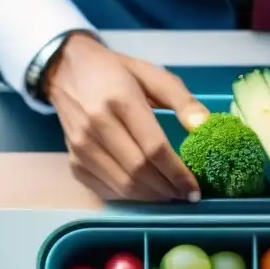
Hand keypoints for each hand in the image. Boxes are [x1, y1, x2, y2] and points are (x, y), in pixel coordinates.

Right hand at [45, 33, 207, 200]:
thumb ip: (182, 101)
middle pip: (139, 171)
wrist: (65, 70)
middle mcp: (96, 125)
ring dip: (151, 197)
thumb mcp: (153, 75)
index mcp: (120, 100)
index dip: (178, 173)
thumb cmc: (116, 72)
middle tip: (186, 195)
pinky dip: (130, 198)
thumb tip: (204, 127)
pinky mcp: (73, 162)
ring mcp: (81, 147)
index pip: (154, 148)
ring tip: (171, 196)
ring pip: (123, 186)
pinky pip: (106, 190)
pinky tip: (146, 193)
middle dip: (168, 189)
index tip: (195, 189)